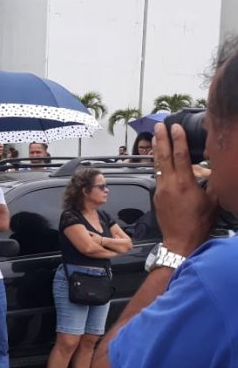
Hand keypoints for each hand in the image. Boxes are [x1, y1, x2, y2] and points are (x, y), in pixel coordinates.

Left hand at [153, 123, 217, 255]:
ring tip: (155, 138)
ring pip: (158, 165)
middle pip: (163, 156)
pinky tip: (160, 160)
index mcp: (184, 183)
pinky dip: (159, 165)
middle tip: (158, 126)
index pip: (180, 155)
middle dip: (161, 139)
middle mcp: (169, 184)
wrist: (181, 240)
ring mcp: (160, 190)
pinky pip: (158, 176)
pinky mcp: (157, 196)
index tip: (175, 127)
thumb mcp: (212, 200)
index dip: (178, 139)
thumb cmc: (198, 223)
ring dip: (157, 150)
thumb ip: (211, 182)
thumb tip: (210, 169)